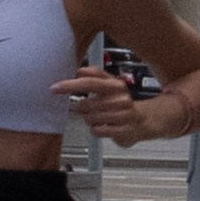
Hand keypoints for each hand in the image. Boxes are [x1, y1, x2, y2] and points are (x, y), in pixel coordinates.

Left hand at [53, 70, 177, 150]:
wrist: (144, 121)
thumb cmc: (121, 103)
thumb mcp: (111, 85)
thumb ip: (96, 76)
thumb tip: (80, 70)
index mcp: (115, 84)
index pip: (90, 81)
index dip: (71, 84)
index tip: (55, 88)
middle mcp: (120, 98)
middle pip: (86, 104)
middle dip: (83, 109)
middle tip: (89, 109)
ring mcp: (123, 114)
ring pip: (90, 118)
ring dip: (90, 120)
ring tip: (101, 118)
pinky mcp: (124, 130)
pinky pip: (98, 130)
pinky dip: (96, 130)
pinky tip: (104, 126)